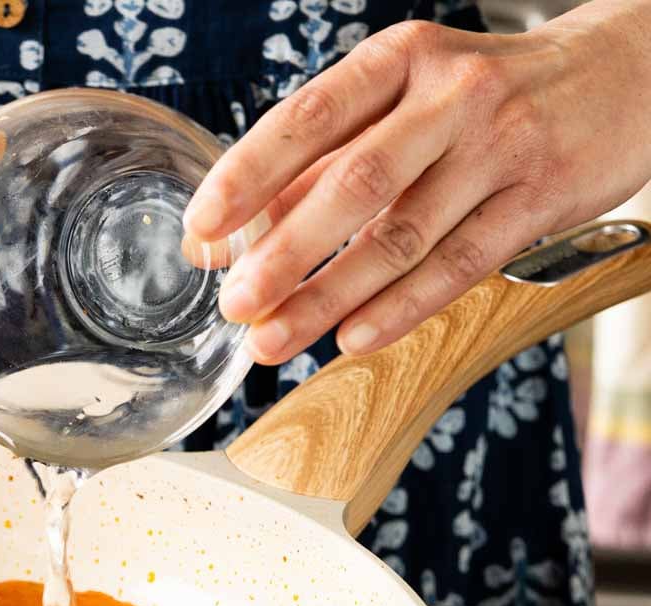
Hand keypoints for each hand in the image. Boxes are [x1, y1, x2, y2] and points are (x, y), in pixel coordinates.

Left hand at [183, 1, 650, 364]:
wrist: (626, 73)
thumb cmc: (485, 96)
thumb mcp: (400, 103)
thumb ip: (313, 167)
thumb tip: (220, 238)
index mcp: (399, 61)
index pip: (307, 119)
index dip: (247, 176)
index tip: (201, 229)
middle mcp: (451, 97)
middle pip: (354, 184)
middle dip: (284, 252)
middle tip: (235, 305)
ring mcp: (501, 147)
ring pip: (403, 235)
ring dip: (330, 296)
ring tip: (274, 340)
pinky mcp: (541, 199)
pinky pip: (460, 264)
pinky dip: (401, 307)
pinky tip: (352, 339)